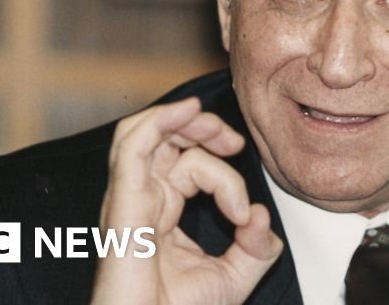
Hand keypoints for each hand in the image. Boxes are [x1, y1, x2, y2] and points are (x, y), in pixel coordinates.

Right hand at [90, 98, 282, 304]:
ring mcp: (128, 201)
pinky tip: (189, 113)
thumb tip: (264, 215)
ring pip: (144, 133)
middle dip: (202, 128)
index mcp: (159, 214)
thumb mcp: (234, 277)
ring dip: (182, 118)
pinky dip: (161, 120)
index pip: (187, 168)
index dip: (224, 176)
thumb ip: (257, 246)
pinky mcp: (124, 204)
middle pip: (162, 140)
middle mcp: (140, 202)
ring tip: (212, 124)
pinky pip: (133, 146)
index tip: (245, 213)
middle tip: (234, 140)